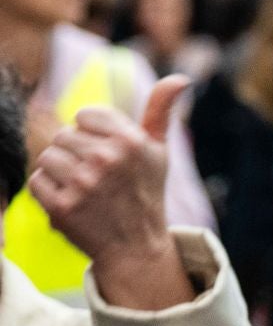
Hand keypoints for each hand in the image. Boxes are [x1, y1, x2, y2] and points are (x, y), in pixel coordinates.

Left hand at [28, 77, 194, 307]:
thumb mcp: (160, 150)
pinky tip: (65, 197)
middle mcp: (106, 158)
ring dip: (57, 170)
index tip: (100, 149)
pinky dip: (46, 189)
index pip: (85, 114)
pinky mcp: (63, 208)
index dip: (89, 131)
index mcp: (129, 140)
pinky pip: (37, 181)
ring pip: (48, 156)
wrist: (135, 247)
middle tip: (89, 172)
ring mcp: (83, 184)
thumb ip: (162, 109)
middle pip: (63, 135)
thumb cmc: (146, 193)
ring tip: (77, 184)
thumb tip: (182, 78)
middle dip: (73, 152)